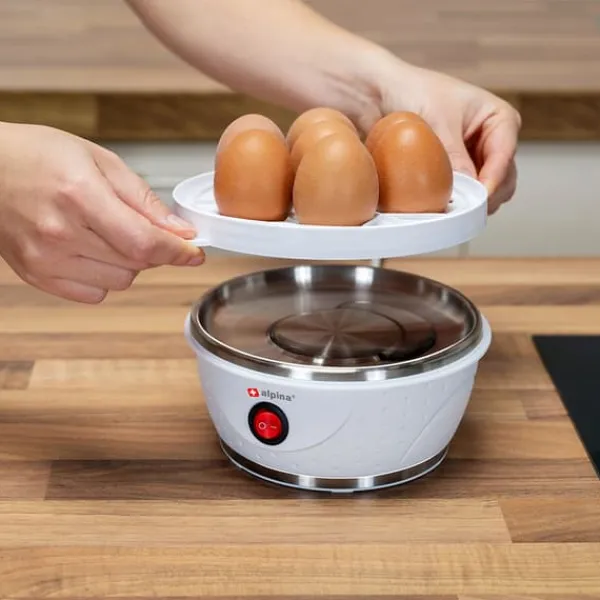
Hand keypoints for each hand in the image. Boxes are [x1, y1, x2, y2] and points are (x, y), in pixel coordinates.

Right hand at [0, 123, 203, 303]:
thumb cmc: (37, 155)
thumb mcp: (98, 160)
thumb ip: (143, 199)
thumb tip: (180, 231)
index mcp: (79, 196)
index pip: (144, 243)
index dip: (178, 252)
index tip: (194, 252)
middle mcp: (60, 233)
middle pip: (136, 263)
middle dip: (153, 249)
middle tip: (141, 226)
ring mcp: (45, 260)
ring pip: (120, 281)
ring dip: (129, 262)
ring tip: (107, 232)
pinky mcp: (37, 276)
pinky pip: (94, 293)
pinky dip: (104, 276)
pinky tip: (90, 250)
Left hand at [374, 61, 521, 213]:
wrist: (377, 93)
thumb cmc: (411, 91)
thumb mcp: (438, 121)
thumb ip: (455, 157)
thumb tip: (468, 191)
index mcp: (499, 120)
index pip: (506, 157)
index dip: (493, 182)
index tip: (477, 201)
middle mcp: (491, 143)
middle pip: (503, 181)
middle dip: (485, 197)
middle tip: (460, 209)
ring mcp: (472, 161)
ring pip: (485, 194)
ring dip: (469, 204)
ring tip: (445, 207)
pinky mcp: (452, 175)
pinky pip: (460, 198)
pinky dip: (452, 205)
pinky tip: (435, 206)